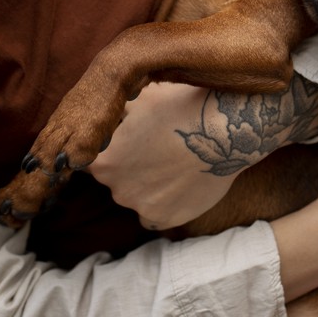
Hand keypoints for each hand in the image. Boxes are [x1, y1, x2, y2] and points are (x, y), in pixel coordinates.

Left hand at [89, 76, 317, 229]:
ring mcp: (139, 206)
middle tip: (158, 146)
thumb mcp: (137, 97)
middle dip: (131, 165)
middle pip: (115, 178)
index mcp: (101, 157)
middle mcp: (113, 187)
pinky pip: (156, 213)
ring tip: (175, 161)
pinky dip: (166, 201)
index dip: (114, 145)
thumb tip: (100, 110)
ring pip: (136, 195)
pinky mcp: (163, 219)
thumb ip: (113, 111)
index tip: (133, 137)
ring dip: (150, 183)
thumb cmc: (180, 105)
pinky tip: (181, 181)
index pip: (94, 157)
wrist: (223, 130)